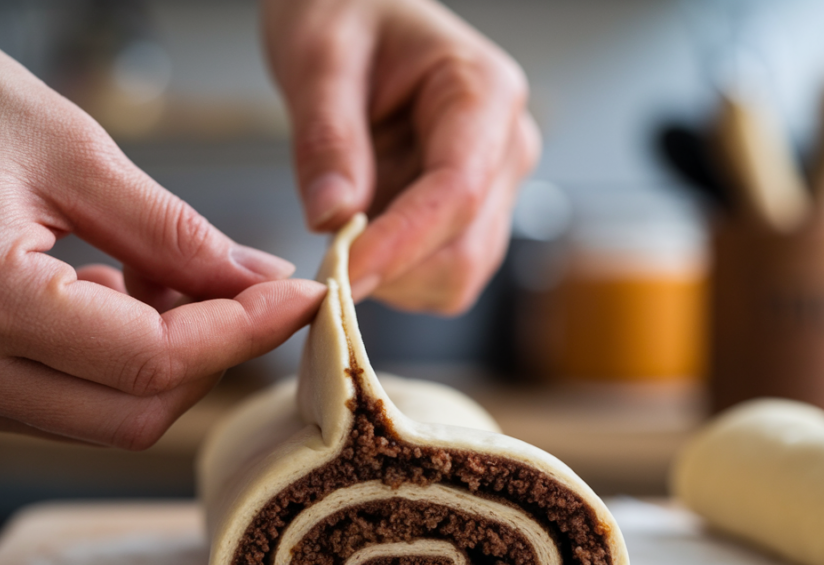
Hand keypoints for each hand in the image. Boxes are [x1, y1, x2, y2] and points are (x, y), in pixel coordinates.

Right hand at [0, 22, 325, 448]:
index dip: (242, 334)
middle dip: (212, 359)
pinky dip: (117, 363)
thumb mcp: (73, 150)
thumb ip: (175, 233)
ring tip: (172, 279)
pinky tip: (117, 294)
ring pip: (104, 418)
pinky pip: (64, 403)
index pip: (152, 360)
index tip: (298, 299)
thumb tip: (260, 282)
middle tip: (247, 293)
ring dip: (167, 361)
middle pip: (135, 414)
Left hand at [264, 0, 540, 313]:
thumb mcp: (318, 57)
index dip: (401, 244)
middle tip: (322, 264)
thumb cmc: (343, 15)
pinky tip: (359, 240)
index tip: (343, 273)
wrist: (355, 15)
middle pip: (465, 250)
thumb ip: (327, 136)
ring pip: (456, 276)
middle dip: (394, 271)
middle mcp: (505, 148)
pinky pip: (437, 277)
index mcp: (484, 93)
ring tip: (338, 238)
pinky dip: (393, 277)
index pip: (458, 191)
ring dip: (392, 279)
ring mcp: (494, 189)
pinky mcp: (469, 219)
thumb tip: (332, 218)